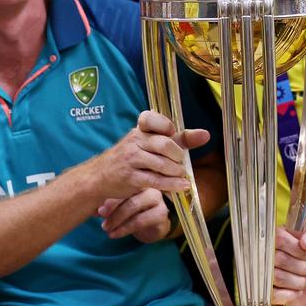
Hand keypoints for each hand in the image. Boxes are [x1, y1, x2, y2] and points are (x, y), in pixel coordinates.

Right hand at [87, 111, 205, 201]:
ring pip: (161, 164)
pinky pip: (156, 181)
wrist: (99, 177)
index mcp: (139, 130)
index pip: (151, 118)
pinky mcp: (131, 178)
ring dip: (176, 171)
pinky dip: (172, 185)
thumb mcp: (150, 144)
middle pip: (163, 144)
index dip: (165, 126)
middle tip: (181, 161)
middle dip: (177, 154)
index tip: (171, 134)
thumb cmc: (130, 159)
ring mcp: (131, 160)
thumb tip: (206, 134)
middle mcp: (134, 142)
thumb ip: (179, 139)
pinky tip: (182, 187)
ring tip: (182, 175)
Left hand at [98, 188, 171, 241]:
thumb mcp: (120, 205)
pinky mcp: (161, 213)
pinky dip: (125, 228)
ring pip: (134, 205)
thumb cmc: (133, 211)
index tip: (98, 211)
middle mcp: (149, 185)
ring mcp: (157, 199)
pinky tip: (115, 234)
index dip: (108, 197)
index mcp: (137, 179)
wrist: (152, 225)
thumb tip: (98, 210)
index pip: (122, 184)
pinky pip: (141, 220)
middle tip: (102, 222)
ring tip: (107, 229)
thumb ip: (109, 203)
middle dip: (112, 209)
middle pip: (128, 193)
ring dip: (117, 220)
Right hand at [271, 225, 305, 305]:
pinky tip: (297, 291)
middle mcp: (265, 253)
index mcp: (276, 236)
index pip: (279, 238)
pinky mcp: (264, 292)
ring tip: (303, 280)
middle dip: (301, 267)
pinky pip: (274, 294)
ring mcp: (262, 272)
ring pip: (277, 277)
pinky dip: (292, 294)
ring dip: (298, 282)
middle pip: (278, 258)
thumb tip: (305, 241)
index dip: (297, 248)